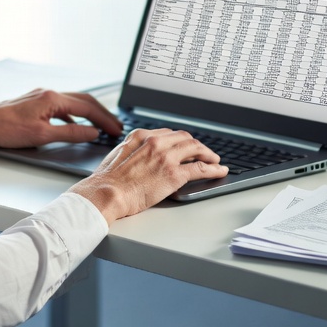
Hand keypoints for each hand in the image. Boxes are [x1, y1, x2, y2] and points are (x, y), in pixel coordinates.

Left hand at [0, 88, 122, 148]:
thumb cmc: (6, 129)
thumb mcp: (42, 135)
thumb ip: (70, 134)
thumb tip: (92, 133)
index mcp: (53, 98)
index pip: (87, 107)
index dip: (105, 120)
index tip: (116, 130)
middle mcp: (49, 93)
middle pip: (84, 101)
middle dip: (102, 114)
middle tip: (115, 127)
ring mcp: (41, 96)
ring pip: (73, 102)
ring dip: (89, 113)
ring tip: (101, 126)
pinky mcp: (35, 102)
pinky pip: (62, 106)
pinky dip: (74, 115)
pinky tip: (75, 125)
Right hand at [69, 128, 228, 224]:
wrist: (107, 193)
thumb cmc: (107, 180)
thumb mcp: (118, 155)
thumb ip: (132, 150)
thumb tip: (139, 155)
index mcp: (141, 136)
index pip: (168, 133)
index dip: (181, 140)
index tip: (185, 146)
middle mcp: (156, 142)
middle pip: (185, 138)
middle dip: (197, 145)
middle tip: (204, 152)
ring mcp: (167, 157)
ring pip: (196, 149)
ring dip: (208, 154)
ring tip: (215, 160)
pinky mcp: (175, 174)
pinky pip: (201, 168)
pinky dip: (213, 168)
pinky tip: (219, 170)